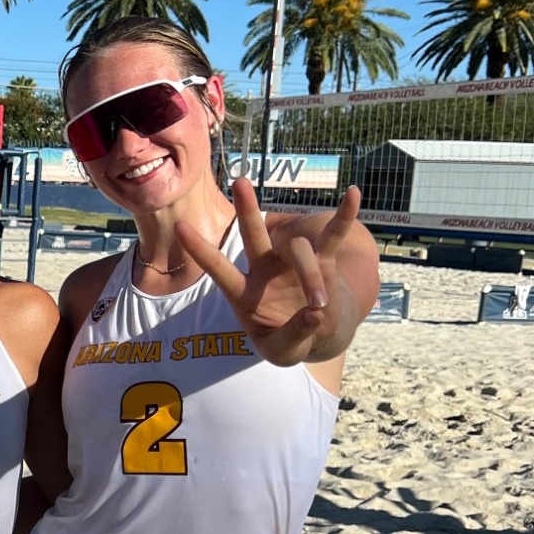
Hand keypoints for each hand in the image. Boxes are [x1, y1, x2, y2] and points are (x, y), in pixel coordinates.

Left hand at [178, 179, 361, 365]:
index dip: (200, 249)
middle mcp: (265, 270)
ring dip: (310, 278)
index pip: (218, 268)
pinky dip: (343, 217)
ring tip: (319, 308)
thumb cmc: (289, 343)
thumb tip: (314, 313)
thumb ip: (294, 336)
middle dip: (247, 210)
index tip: (180, 226)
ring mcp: (292, 262)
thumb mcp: (284, 352)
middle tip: (240, 181)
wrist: (314, 335)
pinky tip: (354, 194)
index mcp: (243, 293)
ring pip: (300, 251)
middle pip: (253, 236)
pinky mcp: (321, 261)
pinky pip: (333, 236)